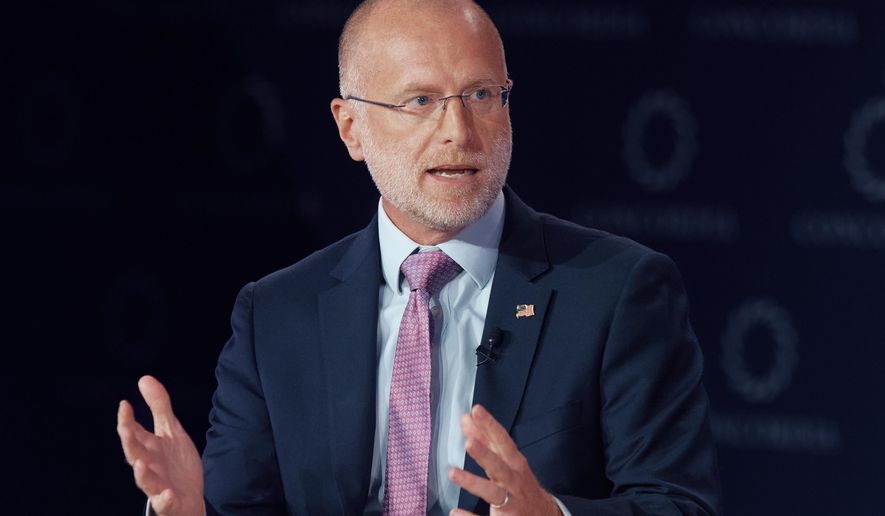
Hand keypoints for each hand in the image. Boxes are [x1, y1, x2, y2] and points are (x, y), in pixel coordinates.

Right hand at [117, 375, 204, 515]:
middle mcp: (149, 465)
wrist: (189, 496)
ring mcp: (158, 485)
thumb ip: (159, 406)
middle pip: (135, 454)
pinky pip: (165, 503)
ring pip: (145, 481)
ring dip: (142, 474)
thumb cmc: (174, 463)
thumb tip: (144, 378)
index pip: (132, 433)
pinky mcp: (170, 502)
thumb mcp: (171, 431)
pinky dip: (165, 500)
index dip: (127, 420)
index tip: (124, 404)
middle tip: (125, 430)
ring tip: (140, 465)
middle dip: (129, 442)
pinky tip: (168, 494)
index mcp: (148, 448)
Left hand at [448, 405, 561, 515]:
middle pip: (498, 466)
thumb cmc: (520, 483)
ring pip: (492, 492)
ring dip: (473, 482)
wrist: (544, 515)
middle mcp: (513, 481)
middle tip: (469, 442)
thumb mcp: (508, 460)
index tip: (476, 411)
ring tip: (453, 473)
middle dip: (484, 454)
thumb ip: (486, 440)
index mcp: (514, 464)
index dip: (490, 426)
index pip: (502, 441)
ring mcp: (510, 502)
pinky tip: (455, 512)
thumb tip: (467, 419)